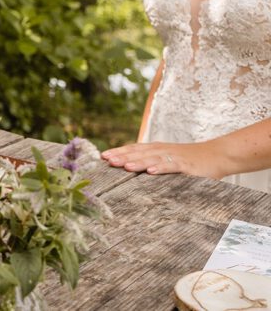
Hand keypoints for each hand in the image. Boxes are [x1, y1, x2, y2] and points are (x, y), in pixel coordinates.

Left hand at [101, 140, 224, 179]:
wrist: (217, 155)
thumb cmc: (190, 160)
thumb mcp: (168, 159)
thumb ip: (152, 162)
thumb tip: (132, 168)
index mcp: (156, 149)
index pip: (134, 149)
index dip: (118, 151)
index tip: (102, 156)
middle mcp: (162, 150)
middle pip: (139, 153)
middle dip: (122, 156)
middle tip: (107, 160)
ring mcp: (174, 157)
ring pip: (152, 158)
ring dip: (137, 162)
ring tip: (123, 166)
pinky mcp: (187, 165)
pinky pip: (172, 166)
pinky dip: (161, 168)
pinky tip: (151, 171)